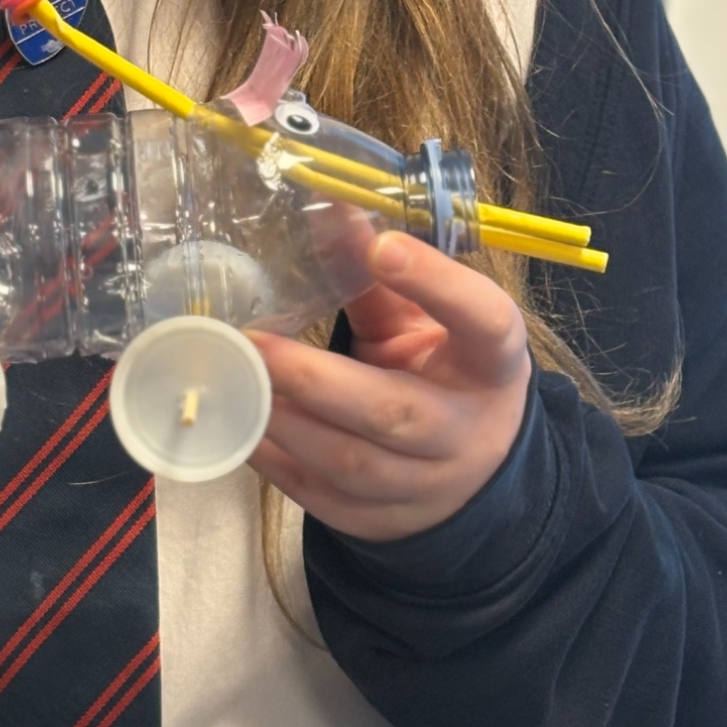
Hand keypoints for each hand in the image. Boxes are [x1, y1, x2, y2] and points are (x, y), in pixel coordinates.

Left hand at [248, 231, 530, 541]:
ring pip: (351, 462)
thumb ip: (376, 269)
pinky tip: (241, 425)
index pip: (482, 320)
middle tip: (253, 342)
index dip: (437, 284)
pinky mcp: (385, 523)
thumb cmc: (441, 368)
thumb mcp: (422, 317)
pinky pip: (324, 499)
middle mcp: (468, 428)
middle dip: (316, 379)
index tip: (384, 245)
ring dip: (285, 421)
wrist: (473, 469)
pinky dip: (276, 463)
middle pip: (394, 411)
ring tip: (235, 380)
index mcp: (492, 361)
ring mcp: (429, 487)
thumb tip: (327, 202)